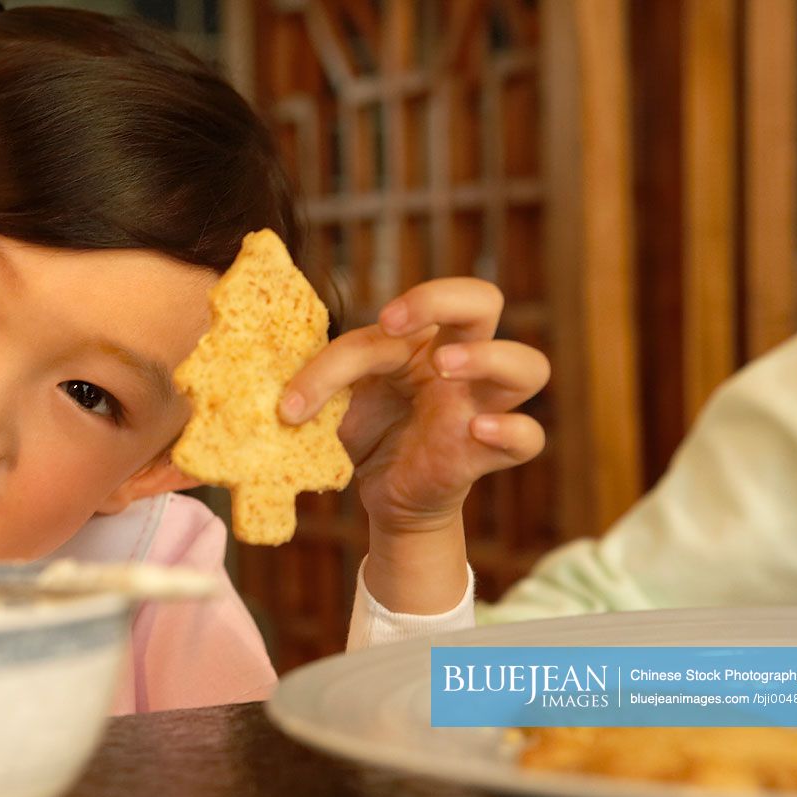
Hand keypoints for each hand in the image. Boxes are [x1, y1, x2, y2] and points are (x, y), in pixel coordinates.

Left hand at [279, 278, 549, 612]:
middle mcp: (459, 362)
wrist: (382, 497)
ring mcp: (481, 406)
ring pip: (529, 365)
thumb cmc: (364, 431)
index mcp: (421, 339)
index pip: (402, 317)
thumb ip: (320, 380)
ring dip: (489, 358)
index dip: (371, 333)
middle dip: (445, 298)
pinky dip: (513, 432)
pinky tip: (477, 433)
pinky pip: (531, 437)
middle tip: (396, 326)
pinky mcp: (486, 452)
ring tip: (447, 371)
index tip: (344, 354)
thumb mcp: (337, 401)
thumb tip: (265, 383)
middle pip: (485, 300)